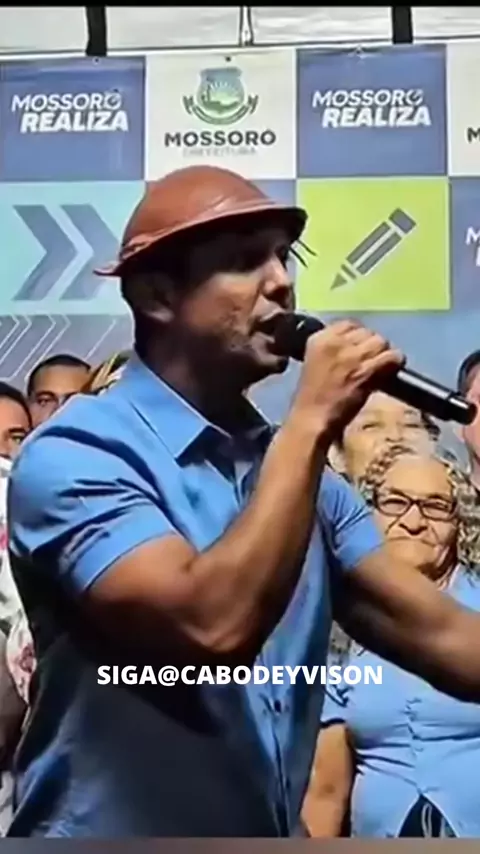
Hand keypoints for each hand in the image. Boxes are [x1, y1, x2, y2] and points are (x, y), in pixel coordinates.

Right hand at [291, 320, 404, 437]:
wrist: (312, 419)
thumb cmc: (312, 396)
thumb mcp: (314, 362)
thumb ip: (332, 348)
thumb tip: (355, 343)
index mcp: (319, 338)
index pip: (349, 323)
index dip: (358, 335)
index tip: (360, 348)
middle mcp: (336, 342)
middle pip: (367, 332)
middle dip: (371, 345)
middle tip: (370, 361)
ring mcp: (352, 356)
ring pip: (381, 342)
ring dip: (383, 353)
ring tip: (380, 367)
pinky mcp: (367, 370)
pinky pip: (392, 356)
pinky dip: (395, 363)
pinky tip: (389, 372)